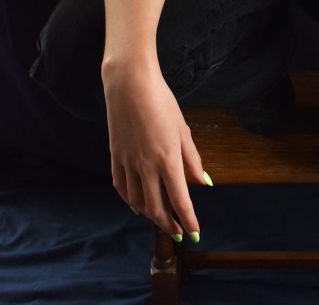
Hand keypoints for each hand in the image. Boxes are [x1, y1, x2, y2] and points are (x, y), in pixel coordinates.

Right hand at [103, 63, 208, 237]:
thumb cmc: (161, 102)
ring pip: (138, 202)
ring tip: (161, 219)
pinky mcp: (115, 158)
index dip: (188, 220)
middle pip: (157, 208)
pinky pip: (122, 188)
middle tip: (179, 232)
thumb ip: (192, 159)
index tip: (194, 233)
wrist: (130, 84)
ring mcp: (128, 163)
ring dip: (151, 216)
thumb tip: (203, 182)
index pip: (180, 200)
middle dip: (169, 224)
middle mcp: (146, 166)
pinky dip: (131, 201)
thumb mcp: (182, 129)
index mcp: (168, 159)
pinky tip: (138, 203)